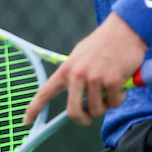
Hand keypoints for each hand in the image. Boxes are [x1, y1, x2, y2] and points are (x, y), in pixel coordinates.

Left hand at [22, 14, 145, 125]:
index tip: (26, 121)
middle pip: (73, 112)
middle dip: (83, 119)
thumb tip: (75, 94)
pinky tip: (121, 84)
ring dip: (106, 105)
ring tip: (110, 89)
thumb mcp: (79, 55)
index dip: (34, 109)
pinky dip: (120, 98)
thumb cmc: (103, 43)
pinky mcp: (112, 81)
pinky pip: (115, 103)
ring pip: (97, 110)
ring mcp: (95, 79)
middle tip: (90, 116)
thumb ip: (74, 74)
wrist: (124, 30)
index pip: (45, 92)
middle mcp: (77, 75)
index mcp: (66, 69)